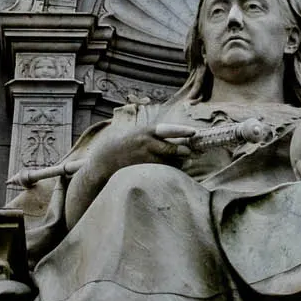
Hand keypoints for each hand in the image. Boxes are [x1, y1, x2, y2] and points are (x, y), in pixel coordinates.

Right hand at [81, 116, 196, 188]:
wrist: (107, 157)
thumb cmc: (129, 143)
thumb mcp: (141, 132)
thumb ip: (158, 135)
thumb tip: (181, 139)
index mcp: (147, 131)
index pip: (167, 129)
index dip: (181, 130)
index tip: (194, 131)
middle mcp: (146, 143)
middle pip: (170, 149)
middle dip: (183, 151)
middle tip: (192, 153)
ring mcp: (144, 158)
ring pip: (168, 162)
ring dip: (178, 163)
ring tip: (185, 162)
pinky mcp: (142, 170)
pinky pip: (161, 171)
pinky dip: (169, 171)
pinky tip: (173, 170)